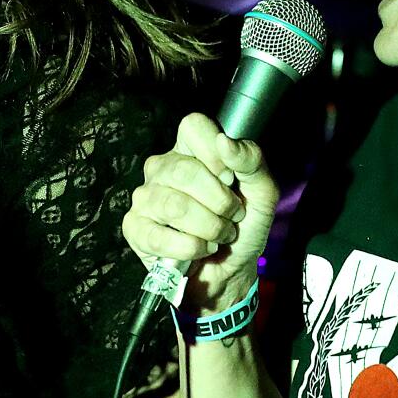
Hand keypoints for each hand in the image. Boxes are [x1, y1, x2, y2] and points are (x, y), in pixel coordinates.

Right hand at [122, 112, 279, 314]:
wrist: (231, 271)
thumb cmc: (244, 227)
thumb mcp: (262, 192)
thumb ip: (252, 161)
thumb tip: (225, 142)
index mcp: (191, 150)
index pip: (193, 127)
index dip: (214, 153)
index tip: (230, 179)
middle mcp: (163, 168)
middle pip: (183, 170)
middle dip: (219, 202)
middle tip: (232, 217)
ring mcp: (145, 197)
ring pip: (173, 205)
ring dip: (207, 228)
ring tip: (218, 237)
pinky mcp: (135, 228)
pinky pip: (157, 235)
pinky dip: (189, 248)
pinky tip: (199, 250)